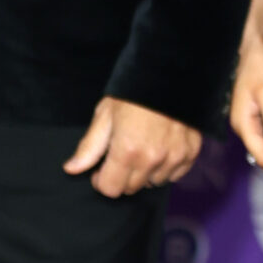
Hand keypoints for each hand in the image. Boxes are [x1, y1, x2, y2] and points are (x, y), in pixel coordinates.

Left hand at [62, 97, 201, 197]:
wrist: (170, 73)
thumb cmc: (134, 91)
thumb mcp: (106, 114)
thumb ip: (90, 146)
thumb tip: (72, 168)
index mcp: (126, 151)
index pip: (110, 189)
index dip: (101, 180)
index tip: (102, 168)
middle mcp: (151, 160)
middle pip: (131, 188)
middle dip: (122, 176)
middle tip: (122, 153)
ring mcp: (174, 158)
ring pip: (153, 183)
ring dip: (145, 172)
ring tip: (143, 147)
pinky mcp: (190, 153)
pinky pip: (175, 175)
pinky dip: (166, 167)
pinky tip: (161, 148)